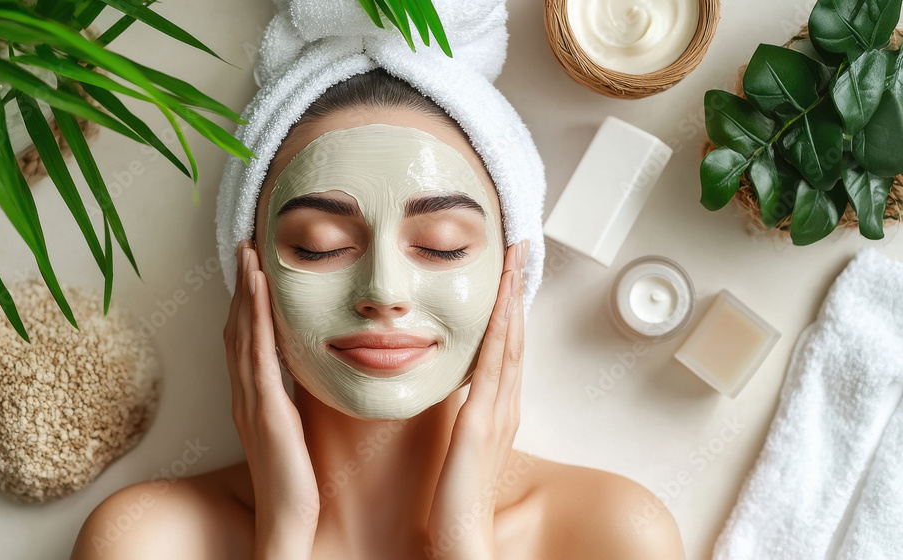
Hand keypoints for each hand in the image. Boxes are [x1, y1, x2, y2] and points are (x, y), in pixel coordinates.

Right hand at [223, 239, 318, 559]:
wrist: (287, 520)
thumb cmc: (296, 482)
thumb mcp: (293, 433)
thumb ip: (293, 403)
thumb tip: (307, 376)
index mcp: (252, 399)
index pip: (245, 340)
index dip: (246, 302)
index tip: (252, 269)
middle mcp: (244, 394)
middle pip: (238, 328)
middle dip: (242, 286)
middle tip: (246, 247)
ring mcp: (250, 400)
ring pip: (243, 333)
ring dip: (246, 290)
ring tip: (250, 253)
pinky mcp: (264, 409)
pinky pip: (258, 353)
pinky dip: (256, 315)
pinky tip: (260, 287)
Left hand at [425, 239, 528, 559]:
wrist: (460, 541)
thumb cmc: (456, 501)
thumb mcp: (460, 446)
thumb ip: (462, 418)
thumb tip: (451, 391)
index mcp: (497, 409)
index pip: (506, 346)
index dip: (509, 306)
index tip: (506, 270)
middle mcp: (504, 405)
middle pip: (515, 334)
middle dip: (517, 288)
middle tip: (519, 246)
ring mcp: (497, 411)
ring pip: (510, 341)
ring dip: (513, 296)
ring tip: (515, 257)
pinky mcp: (482, 422)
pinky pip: (495, 366)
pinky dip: (501, 329)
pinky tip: (502, 302)